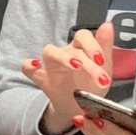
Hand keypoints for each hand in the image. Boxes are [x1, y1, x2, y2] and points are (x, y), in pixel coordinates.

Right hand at [23, 19, 114, 134]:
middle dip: (87, 63)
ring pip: (50, 51)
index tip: (101, 60)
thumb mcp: (105, 68)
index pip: (82, 36)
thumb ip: (105, 45)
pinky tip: (36, 65)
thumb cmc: (92, 85)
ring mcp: (52, 65)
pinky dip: (29, 65)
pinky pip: (27, 68)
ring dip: (62, 57)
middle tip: (100, 78)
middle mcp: (65, 53)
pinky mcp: (42, 79)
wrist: (82, 110)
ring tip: (75, 66)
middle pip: (71, 48)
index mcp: (80, 48)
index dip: (92, 45)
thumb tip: (107, 24)